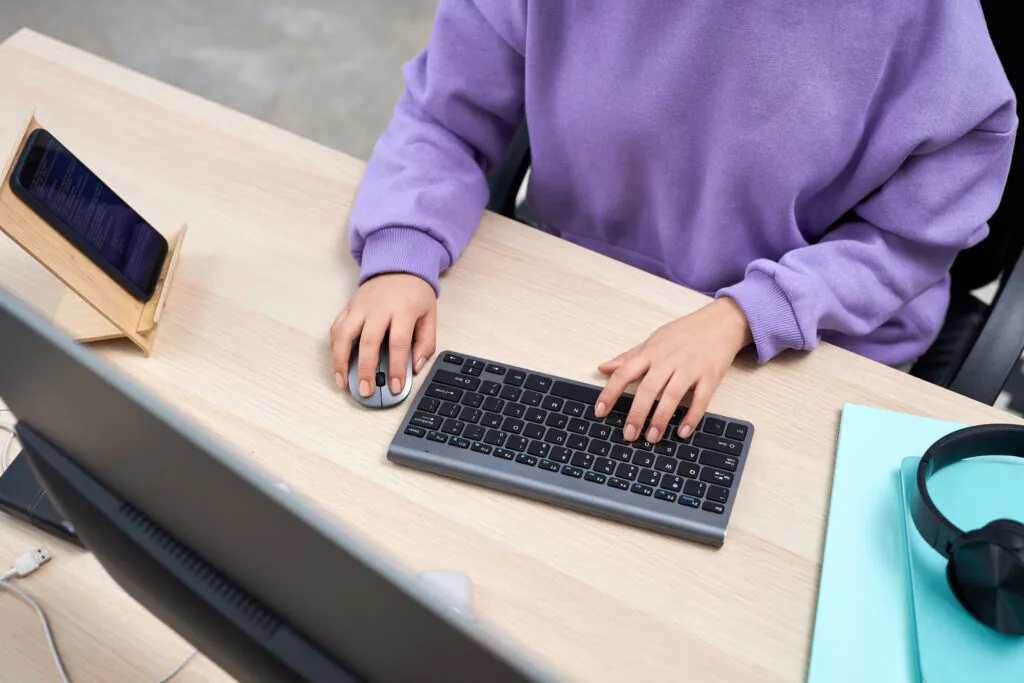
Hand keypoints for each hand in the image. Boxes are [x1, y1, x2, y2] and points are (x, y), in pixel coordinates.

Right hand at [330, 273, 436, 397]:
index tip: (396, 387)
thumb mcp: (429, 315)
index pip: (399, 343)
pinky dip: (334, 348)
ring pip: (344, 335)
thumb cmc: (415, 293)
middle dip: (366, 370)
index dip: (397, 368)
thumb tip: (415, 367)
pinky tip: (337, 364)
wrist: (399, 265)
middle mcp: (378, 308)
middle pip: (368, 341)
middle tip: (366, 391)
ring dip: (340, 361)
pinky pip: (336, 328)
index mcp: (403, 310)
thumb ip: (426, 342)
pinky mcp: (348, 306)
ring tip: (343, 382)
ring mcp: (360, 306)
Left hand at [594, 297, 752, 442]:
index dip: (610, 393)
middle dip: (636, 414)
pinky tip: (683, 432)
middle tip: (628, 434)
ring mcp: (690, 369)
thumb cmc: (684, 333)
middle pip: (648, 389)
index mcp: (651, 352)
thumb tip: (603, 368)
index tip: (599, 412)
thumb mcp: (653, 341)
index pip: (624, 373)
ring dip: (661, 419)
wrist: (721, 323)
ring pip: (672, 396)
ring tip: (652, 438)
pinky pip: (700, 400)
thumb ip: (628, 357)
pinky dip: (692, 417)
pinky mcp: (710, 377)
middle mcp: (668, 360)